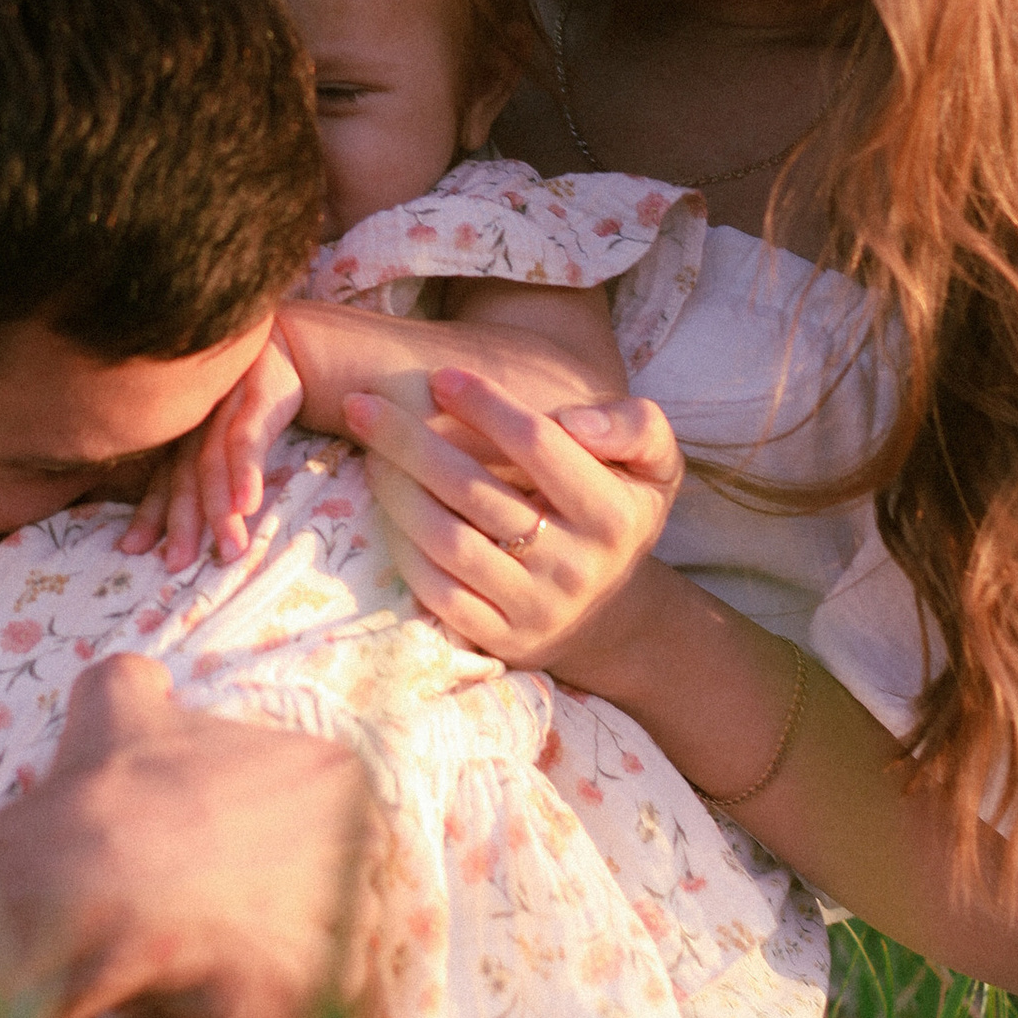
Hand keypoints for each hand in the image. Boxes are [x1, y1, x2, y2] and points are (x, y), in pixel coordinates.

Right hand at [39, 652, 368, 1017]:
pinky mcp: (328, 994)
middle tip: (233, 915)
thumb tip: (146, 684)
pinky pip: (326, 1016)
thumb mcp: (119, 700)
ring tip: (233, 969)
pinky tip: (237, 1011)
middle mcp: (361, 842)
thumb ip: (142, 684)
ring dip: (296, 961)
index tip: (236, 857)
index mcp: (334, 770)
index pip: (338, 807)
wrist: (93, 883)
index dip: (287, 836)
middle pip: (349, 876)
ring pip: (340, 947)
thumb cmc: (114, 787)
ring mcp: (350, 922)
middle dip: (302, 897)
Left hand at [119, 330, 304, 570]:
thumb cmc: (247, 394)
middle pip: (184, 478)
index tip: (131, 550)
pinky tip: (248, 503)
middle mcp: (198, 424)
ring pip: (214, 464)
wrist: (286, 339)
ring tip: (229, 547)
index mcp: (185, 435)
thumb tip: (168, 524)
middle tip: (177, 565)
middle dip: (182, 523)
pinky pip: (249, 438)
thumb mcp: (217, 427)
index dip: (148, 514)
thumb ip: (195, 467)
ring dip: (220, 509)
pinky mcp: (260, 397)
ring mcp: (226, 409)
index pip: (162, 478)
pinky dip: (246, 472)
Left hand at [342, 368, 682, 674]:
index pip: (540, 445)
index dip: (487, 405)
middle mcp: (576, 568)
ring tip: (366, 447)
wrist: (610, 615)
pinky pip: (436, 591)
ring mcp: (534, 609)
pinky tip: (383, 504)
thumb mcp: (654, 465)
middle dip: (411, 440)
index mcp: (614, 516)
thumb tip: (575, 422)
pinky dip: (401, 544)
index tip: (441, 376)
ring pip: (448, 543)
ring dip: (395, 490)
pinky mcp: (499, 640)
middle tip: (363, 404)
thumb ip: (634, 426)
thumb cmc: (617, 512)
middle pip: (477, 493)